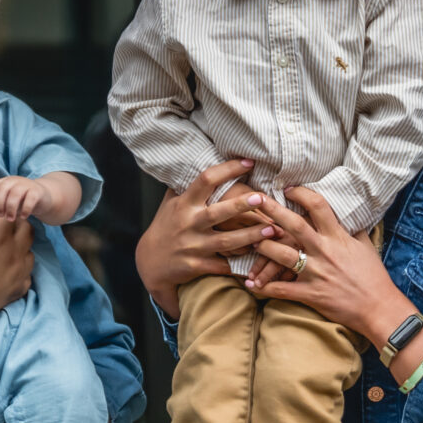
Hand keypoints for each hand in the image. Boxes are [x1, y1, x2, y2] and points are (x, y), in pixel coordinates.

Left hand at [0, 174, 63, 222]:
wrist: (43, 198)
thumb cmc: (21, 201)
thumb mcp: (6, 202)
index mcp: (4, 182)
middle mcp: (14, 180)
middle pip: (1, 190)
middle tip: (1, 215)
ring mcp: (26, 184)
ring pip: (15, 194)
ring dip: (11, 209)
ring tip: (10, 219)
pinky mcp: (37, 191)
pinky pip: (30, 199)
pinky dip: (25, 209)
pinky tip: (24, 216)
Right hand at [0, 181, 33, 321]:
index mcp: (0, 235)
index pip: (11, 213)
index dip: (2, 211)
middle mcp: (14, 252)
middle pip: (27, 230)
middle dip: (17, 224)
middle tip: (2, 226)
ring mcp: (18, 273)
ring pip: (30, 252)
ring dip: (22, 246)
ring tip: (6, 247)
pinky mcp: (17, 291)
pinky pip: (28, 276)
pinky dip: (21, 270)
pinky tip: (9, 270)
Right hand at [134, 159, 278, 314]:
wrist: (150, 263)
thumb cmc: (165, 227)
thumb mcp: (170, 203)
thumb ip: (186, 184)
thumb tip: (199, 156)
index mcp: (184, 203)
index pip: (206, 180)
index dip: (228, 169)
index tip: (249, 162)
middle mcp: (188, 223)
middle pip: (218, 212)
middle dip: (241, 205)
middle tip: (262, 198)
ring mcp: (192, 246)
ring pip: (226, 241)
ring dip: (250, 236)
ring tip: (272, 230)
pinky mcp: (196, 265)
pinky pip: (223, 264)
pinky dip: (240, 263)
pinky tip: (259, 258)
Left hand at [244, 188, 413, 346]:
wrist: (379, 308)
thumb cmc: (373, 277)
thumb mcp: (365, 247)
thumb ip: (352, 229)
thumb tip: (346, 213)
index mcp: (338, 237)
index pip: (318, 206)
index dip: (301, 193)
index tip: (287, 188)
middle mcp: (325, 252)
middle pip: (294, 226)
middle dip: (272, 210)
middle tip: (254, 199)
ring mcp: (316, 273)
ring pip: (283, 255)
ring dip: (264, 247)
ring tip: (251, 240)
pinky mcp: (311, 294)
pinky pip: (282, 290)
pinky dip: (265, 288)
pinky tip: (251, 284)